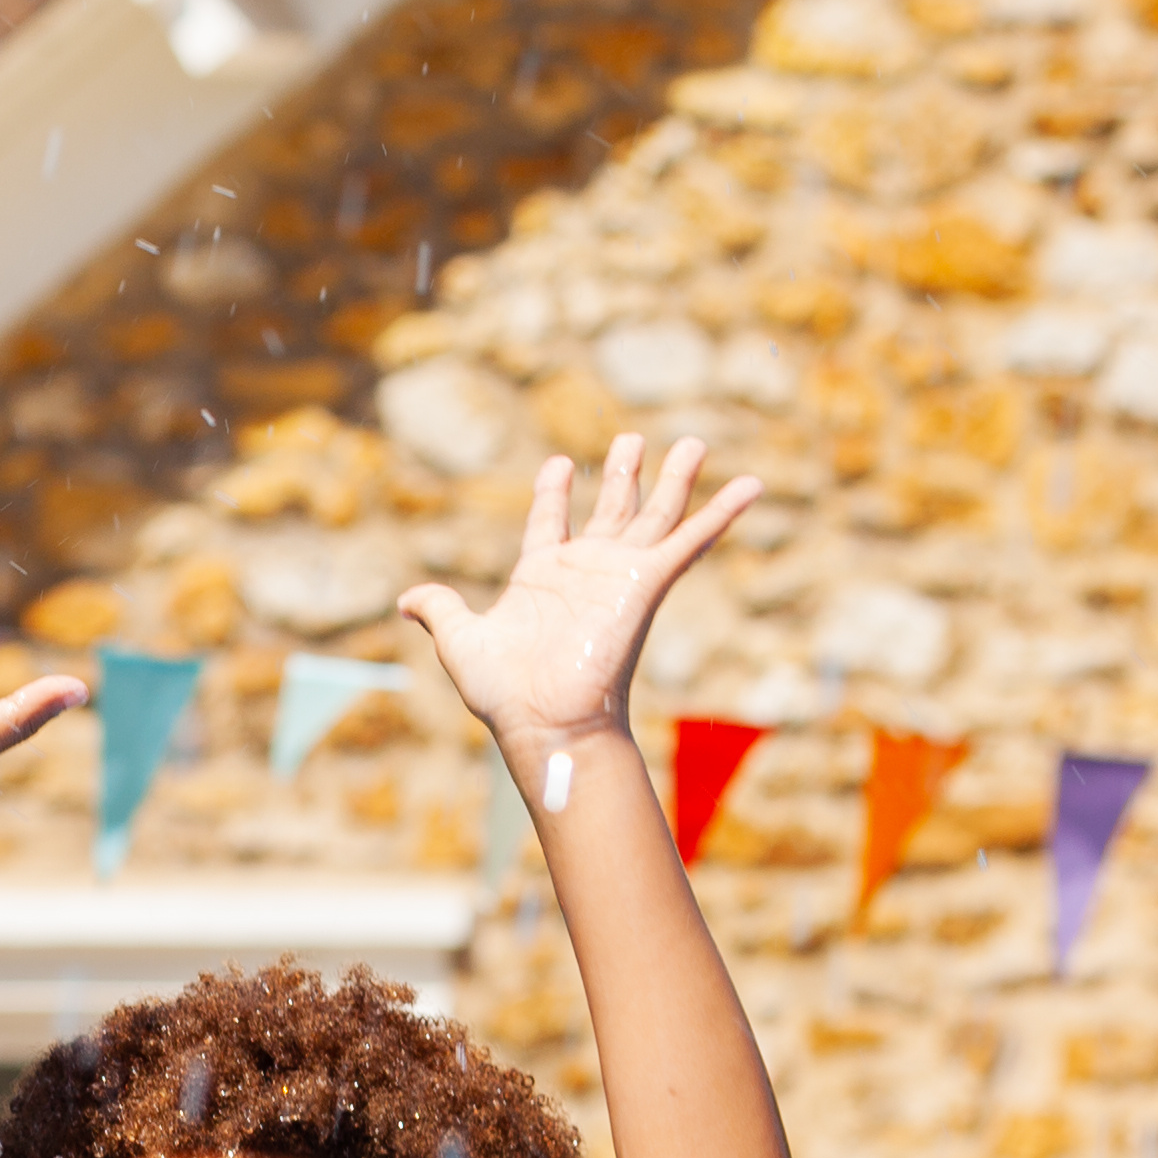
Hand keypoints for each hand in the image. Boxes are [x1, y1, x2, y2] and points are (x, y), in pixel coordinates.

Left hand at [396, 436, 760, 760]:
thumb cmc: (504, 692)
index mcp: (541, 577)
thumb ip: (440, 610)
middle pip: (611, 509)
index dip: (552, 495)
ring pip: (654, 513)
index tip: (559, 466)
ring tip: (692, 442)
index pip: (550, 523)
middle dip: (621, 473)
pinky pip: (690, 540)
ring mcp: (618, 574)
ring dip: (674, 478)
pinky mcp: (646, 583)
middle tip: (630, 439)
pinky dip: (721, 512)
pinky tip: (752, 484)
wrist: (545, 718)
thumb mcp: (460, 641)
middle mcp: (584, 571)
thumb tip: (405, 600)